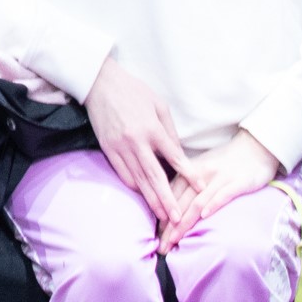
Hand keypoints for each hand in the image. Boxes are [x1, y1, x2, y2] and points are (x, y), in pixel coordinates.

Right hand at [83, 53, 191, 233]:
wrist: (99, 82)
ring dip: (151, 200)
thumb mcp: (159, 105)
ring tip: (163, 216)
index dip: (189, 175)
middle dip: (168, 201)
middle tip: (178, 219)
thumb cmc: (133, 90)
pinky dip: (134, 187)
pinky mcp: (108, 149)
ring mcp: (120, 147)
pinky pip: (123, 174)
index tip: (201, 189)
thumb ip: (169, 131)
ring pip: (138, 180)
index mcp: (152, 129)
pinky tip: (143, 196)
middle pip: (155, 177)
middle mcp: (136, 142)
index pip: (175, 158)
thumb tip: (179, 155)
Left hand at [161, 128, 283, 252]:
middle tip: (162, 247)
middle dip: (170, 226)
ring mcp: (220, 178)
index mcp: (190, 171)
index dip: (162, 216)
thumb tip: (170, 206)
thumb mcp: (202, 169)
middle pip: (181, 202)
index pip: (171, 195)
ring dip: (185, 222)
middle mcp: (202, 174)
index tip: (156, 236)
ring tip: (174, 239)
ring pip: (198, 201)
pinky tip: (204, 216)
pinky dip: (212, 204)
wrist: (254, 148)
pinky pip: (223, 194)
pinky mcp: (238, 182)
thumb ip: (188, 185)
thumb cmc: (226, 162)